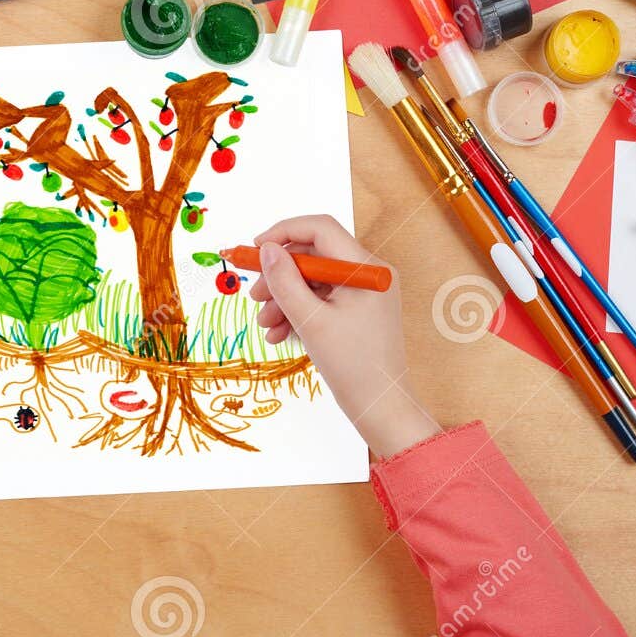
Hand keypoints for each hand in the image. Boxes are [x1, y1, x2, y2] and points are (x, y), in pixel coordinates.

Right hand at [250, 215, 437, 458]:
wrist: (380, 407)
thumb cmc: (353, 366)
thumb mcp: (310, 321)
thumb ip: (285, 281)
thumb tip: (267, 250)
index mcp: (367, 268)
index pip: (320, 229)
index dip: (283, 233)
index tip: (255, 250)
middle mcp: (370, 273)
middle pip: (314, 255)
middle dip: (280, 275)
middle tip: (255, 295)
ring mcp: (365, 292)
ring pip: (314, 279)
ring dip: (285, 297)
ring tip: (266, 324)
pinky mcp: (359, 309)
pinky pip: (322, 298)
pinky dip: (299, 311)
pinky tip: (280, 334)